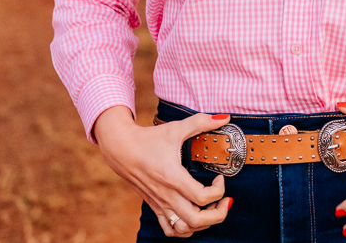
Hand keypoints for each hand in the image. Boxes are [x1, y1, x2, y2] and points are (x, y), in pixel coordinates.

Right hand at [92, 106, 232, 237]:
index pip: (202, 197)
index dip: (219, 190)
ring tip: (211, 208)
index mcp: (172, 177)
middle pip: (196, 220)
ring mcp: (160, 204)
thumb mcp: (176, 128)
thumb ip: (201, 122)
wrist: (120, 149)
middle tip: (224, 199)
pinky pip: (170, 230)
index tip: (220, 177)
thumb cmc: (149, 139)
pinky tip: (194, 214)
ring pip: (184, 229)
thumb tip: (224, 117)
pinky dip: (186, 229)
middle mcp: (166, 195)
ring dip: (203, 223)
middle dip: (217, 214)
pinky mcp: (155, 206)